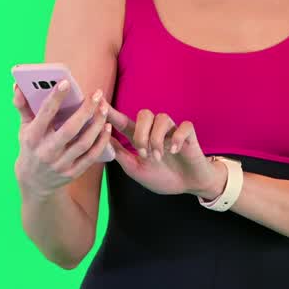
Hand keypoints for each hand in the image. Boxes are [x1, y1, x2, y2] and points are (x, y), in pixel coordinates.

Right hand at [14, 80, 115, 201]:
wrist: (34, 182)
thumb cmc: (30, 147)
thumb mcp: (23, 128)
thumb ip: (23, 106)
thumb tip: (18, 86)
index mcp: (32, 137)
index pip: (45, 114)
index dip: (56, 98)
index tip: (66, 82)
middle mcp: (46, 151)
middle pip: (70, 129)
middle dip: (86, 110)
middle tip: (97, 94)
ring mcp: (61, 164)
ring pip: (84, 142)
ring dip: (97, 124)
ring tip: (104, 108)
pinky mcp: (73, 172)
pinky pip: (91, 156)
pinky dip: (101, 141)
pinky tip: (106, 127)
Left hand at [103, 106, 226, 197]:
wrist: (189, 185)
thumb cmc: (162, 177)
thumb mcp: (136, 169)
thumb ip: (120, 155)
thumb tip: (101, 141)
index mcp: (140, 138)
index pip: (123, 121)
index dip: (112, 112)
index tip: (99, 103)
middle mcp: (155, 131)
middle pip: (144, 114)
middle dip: (140, 133)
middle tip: (143, 154)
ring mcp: (173, 132)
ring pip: (162, 118)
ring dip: (157, 138)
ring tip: (158, 157)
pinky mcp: (189, 136)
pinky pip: (184, 126)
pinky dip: (177, 137)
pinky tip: (174, 150)